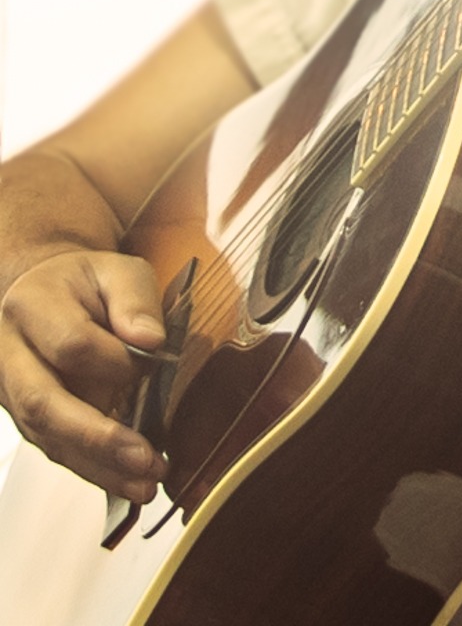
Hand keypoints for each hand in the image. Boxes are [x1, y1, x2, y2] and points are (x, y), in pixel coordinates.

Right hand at [0, 249, 167, 501]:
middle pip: (43, 404)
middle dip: (97, 438)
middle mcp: (8, 353)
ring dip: (98, 466)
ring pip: (46, 437)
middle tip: (145, 460)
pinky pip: (54, 449)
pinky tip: (127, 481)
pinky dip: (92, 469)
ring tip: (146, 483)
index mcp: (31, 305)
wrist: (45, 292)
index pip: (71, 345)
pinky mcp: (23, 418)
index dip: (115, 361)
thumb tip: (150, 342)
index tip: (154, 359)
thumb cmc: (87, 282)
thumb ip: (136, 300)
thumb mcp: (118, 271)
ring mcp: (9, 392)